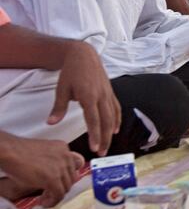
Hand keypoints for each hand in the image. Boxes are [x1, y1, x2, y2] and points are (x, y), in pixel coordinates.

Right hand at [0, 132, 83, 207]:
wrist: (8, 152)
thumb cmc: (18, 153)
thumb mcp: (42, 153)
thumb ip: (53, 161)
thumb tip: (59, 177)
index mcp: (63, 148)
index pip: (75, 166)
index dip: (65, 177)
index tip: (57, 183)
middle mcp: (66, 156)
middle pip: (71, 178)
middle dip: (60, 188)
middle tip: (48, 193)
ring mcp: (61, 167)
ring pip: (66, 188)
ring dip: (55, 196)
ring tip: (44, 199)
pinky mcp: (53, 179)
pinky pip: (58, 195)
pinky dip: (52, 202)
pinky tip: (43, 203)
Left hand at [48, 41, 119, 155]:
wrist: (84, 55)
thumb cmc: (71, 71)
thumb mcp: (61, 89)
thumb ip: (58, 108)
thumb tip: (51, 123)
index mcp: (89, 96)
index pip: (93, 120)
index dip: (95, 135)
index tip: (94, 148)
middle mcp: (101, 96)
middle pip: (106, 122)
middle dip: (105, 139)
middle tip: (102, 153)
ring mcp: (108, 94)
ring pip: (113, 117)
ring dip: (111, 132)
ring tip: (107, 145)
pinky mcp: (110, 92)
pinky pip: (116, 108)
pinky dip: (117, 120)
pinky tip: (116, 129)